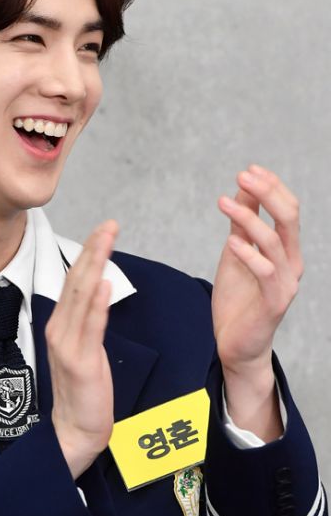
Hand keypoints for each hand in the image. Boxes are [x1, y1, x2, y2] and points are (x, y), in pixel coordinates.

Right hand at [47, 220, 117, 478]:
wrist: (74, 430)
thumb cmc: (84, 390)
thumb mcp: (85, 348)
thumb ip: (89, 320)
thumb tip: (100, 290)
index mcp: (62, 324)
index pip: (76, 280)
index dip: (89, 252)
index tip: (103, 229)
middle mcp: (59, 328)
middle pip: (77, 280)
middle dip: (93, 249)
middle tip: (108, 224)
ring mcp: (67, 344)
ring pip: (82, 296)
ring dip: (95, 265)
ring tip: (106, 239)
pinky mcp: (79, 361)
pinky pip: (90, 327)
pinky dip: (96, 303)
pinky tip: (104, 283)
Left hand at [213, 165, 302, 395]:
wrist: (236, 345)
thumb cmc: (238, 300)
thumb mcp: (237, 254)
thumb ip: (242, 226)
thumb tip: (242, 191)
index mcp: (286, 251)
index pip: (288, 210)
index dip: (271, 187)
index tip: (249, 170)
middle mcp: (292, 264)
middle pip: (289, 218)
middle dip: (267, 193)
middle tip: (242, 176)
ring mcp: (285, 283)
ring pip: (273, 241)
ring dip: (248, 217)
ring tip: (222, 203)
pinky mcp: (275, 302)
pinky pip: (264, 272)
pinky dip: (248, 254)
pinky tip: (231, 242)